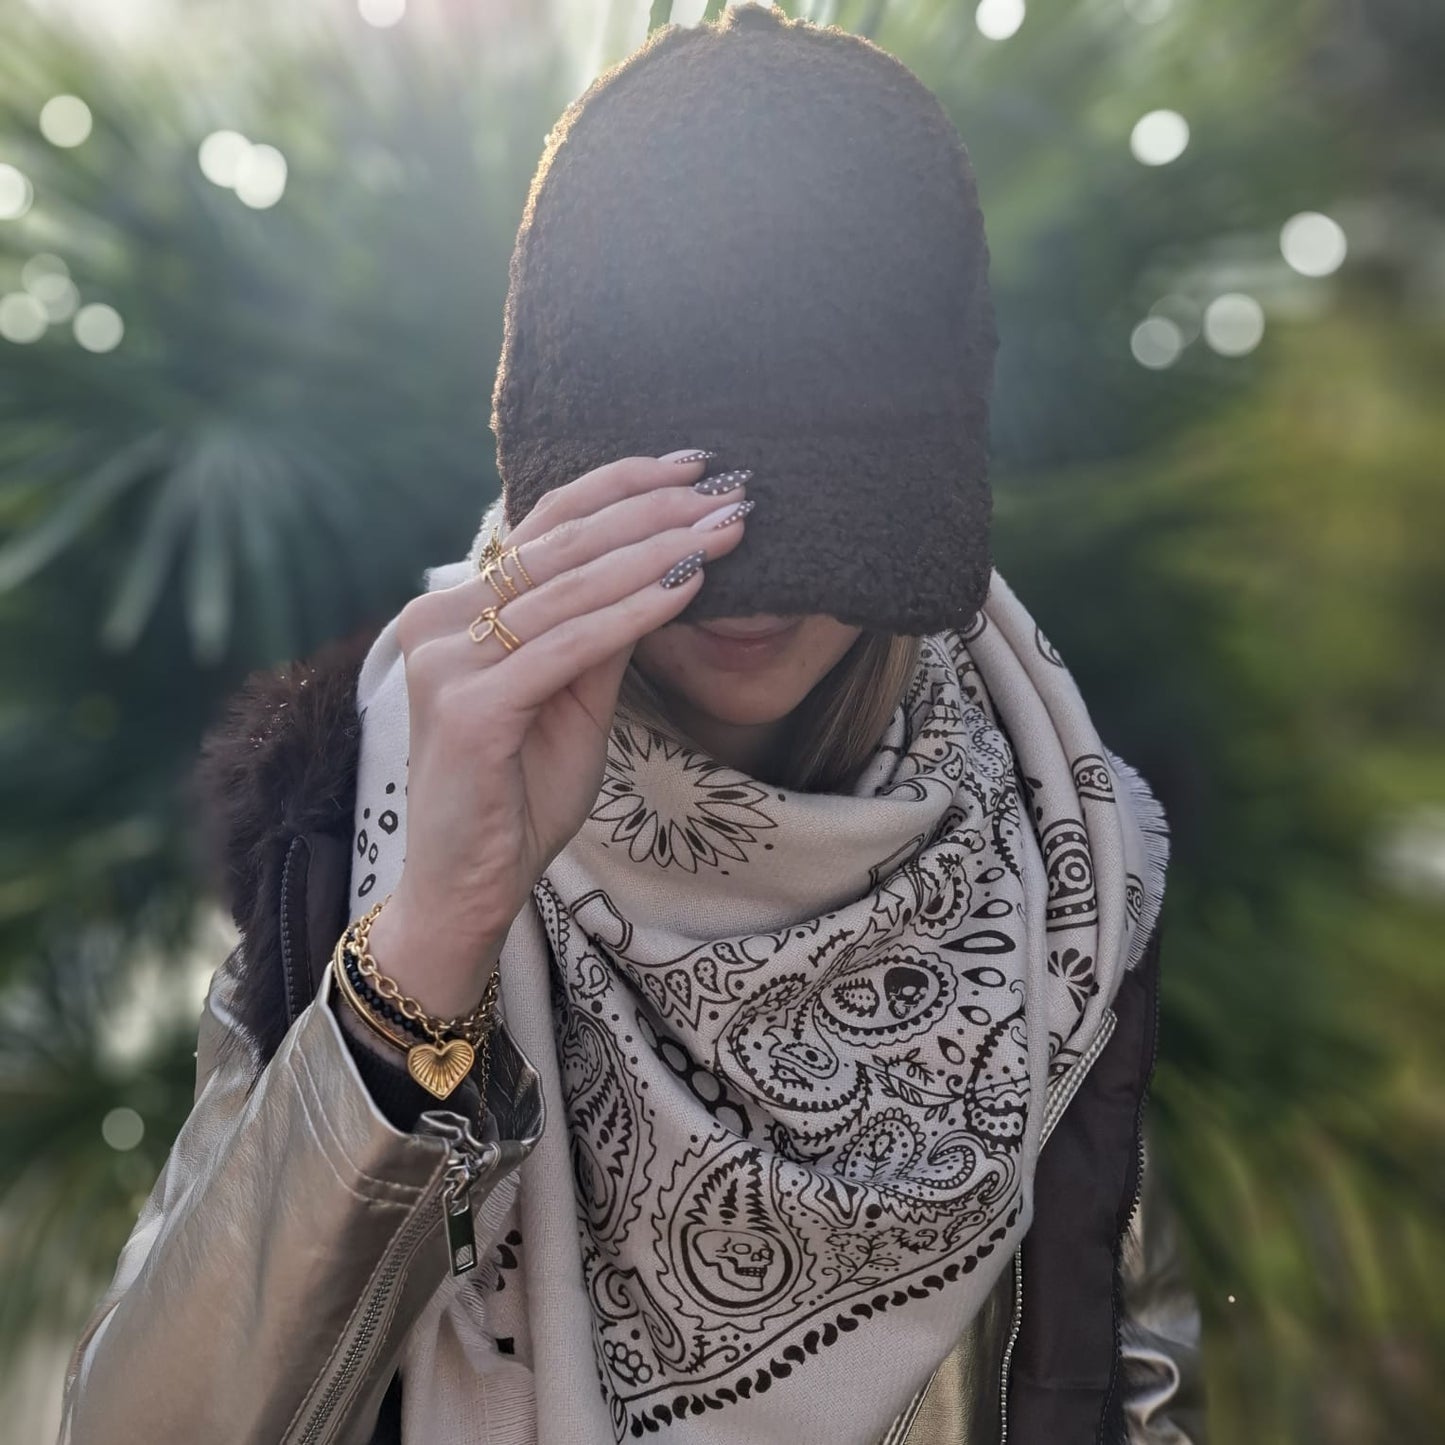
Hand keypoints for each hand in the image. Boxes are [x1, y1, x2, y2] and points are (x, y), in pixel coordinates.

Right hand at [365, 450, 750, 1017]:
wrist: (470, 885)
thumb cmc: (520, 792)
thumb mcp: (572, 696)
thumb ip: (599, 630)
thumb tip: (664, 559)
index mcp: (454, 608)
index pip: (544, 524)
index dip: (621, 486)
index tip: (694, 464)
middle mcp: (436, 620)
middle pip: (562, 545)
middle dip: (658, 512)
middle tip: (732, 489)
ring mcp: (445, 662)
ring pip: (571, 589)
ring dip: (661, 551)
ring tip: (729, 527)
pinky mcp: (469, 708)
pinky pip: (572, 647)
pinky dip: (637, 613)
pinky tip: (691, 585)